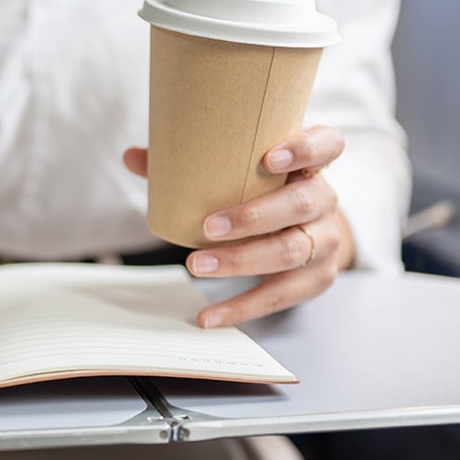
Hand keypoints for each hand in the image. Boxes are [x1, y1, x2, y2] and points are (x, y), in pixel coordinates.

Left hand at [124, 125, 354, 326]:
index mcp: (309, 164)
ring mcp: (325, 240)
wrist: (305, 230)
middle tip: (207, 227)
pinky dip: (242, 307)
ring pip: (290, 251)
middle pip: (301, 204)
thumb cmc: (262, 193)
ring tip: (196, 265)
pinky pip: (280, 296)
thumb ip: (190, 163)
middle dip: (253, 217)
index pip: (326, 144)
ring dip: (240, 261)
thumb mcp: (238, 174)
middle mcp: (324, 199)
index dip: (305, 149)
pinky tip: (211, 315)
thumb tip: (132, 157)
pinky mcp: (317, 278)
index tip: (270, 159)